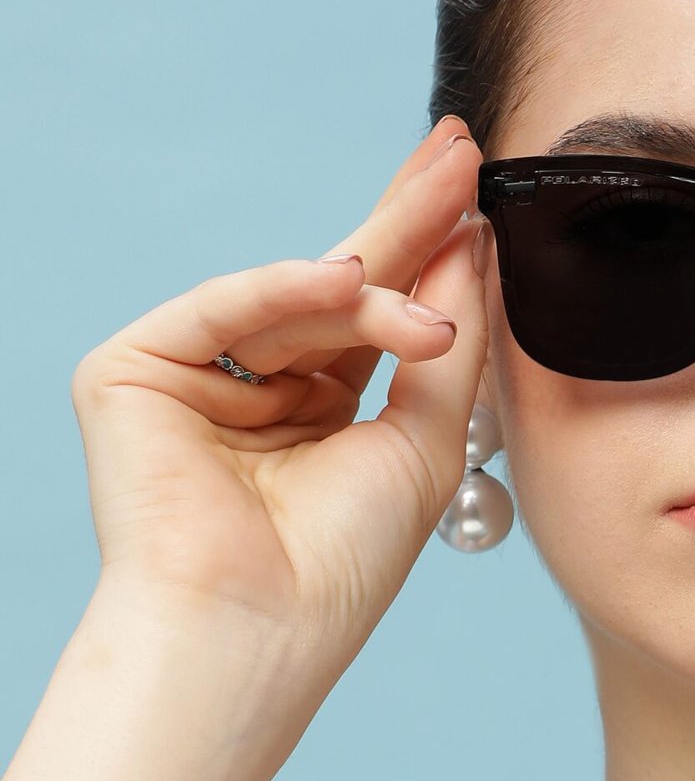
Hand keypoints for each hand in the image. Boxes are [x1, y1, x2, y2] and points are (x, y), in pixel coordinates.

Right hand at [70, 115, 488, 682]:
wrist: (258, 631)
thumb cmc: (338, 565)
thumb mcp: (422, 441)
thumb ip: (445, 339)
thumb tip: (472, 240)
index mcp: (320, 407)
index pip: (380, 308)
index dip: (429, 243)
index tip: (475, 175)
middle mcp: (257, 384)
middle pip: (340, 281)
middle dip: (406, 215)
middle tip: (461, 150)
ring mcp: (193, 375)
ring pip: (297, 299)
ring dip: (374, 295)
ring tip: (432, 322)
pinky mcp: (134, 372)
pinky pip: (224, 306)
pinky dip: (286, 291)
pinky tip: (350, 281)